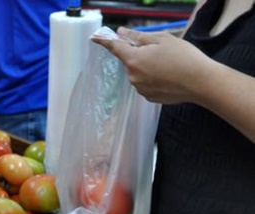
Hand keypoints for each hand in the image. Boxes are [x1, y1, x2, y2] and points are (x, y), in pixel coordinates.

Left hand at [92, 27, 216, 104]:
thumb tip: (121, 32)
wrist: (201, 82)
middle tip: (161, 52)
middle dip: (140, 54)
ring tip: (169, 65)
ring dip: (147, 67)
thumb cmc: (184, 57)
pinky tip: (169, 77)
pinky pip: (146, 84)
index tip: (95, 38)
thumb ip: (138, 36)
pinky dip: (153, 79)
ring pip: (138, 73)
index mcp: (133, 60)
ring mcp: (140, 89)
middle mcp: (132, 76)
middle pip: (130, 61)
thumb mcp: (162, 39)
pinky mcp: (149, 97)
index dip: (105, 41)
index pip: (114, 48)